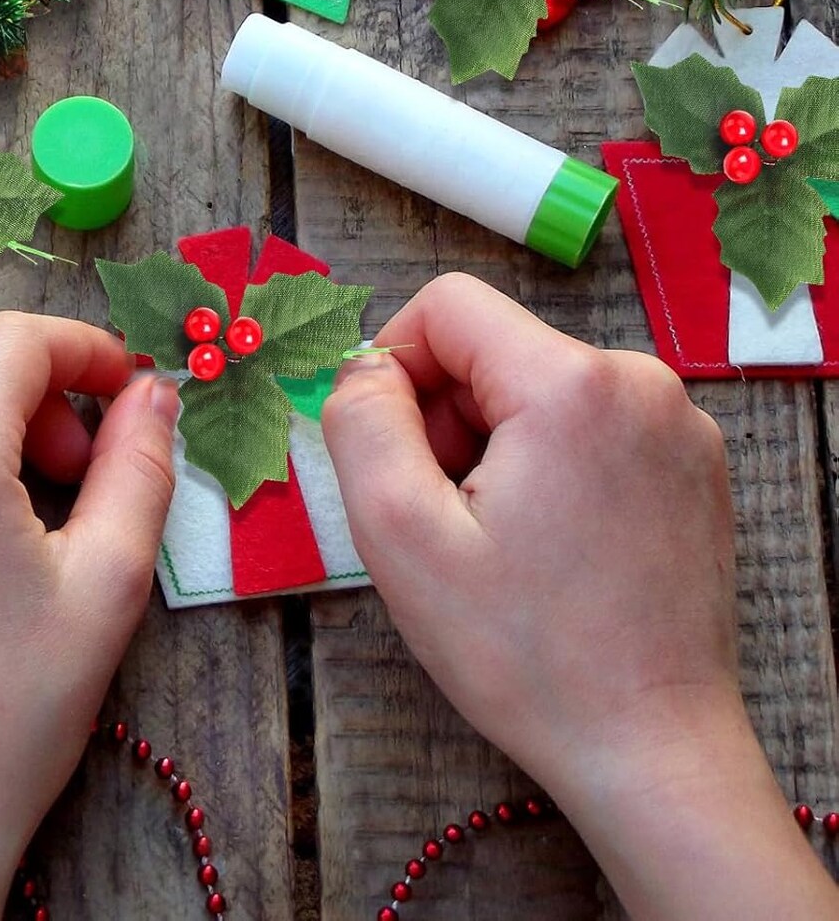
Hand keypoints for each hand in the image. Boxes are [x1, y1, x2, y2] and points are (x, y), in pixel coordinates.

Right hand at [321, 273, 838, 920]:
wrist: (653, 750)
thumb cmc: (524, 653)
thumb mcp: (400, 535)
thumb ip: (360, 421)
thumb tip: (362, 368)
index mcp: (571, 384)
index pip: (448, 304)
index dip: (394, 364)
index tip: (389, 447)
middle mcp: (642, 380)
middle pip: (495, 348)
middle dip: (446, 413)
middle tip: (441, 511)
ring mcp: (679, 421)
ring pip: (538, 385)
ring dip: (493, 441)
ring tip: (494, 535)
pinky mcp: (694, 461)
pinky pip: (588, 420)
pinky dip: (547, 461)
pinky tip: (546, 542)